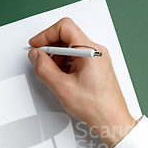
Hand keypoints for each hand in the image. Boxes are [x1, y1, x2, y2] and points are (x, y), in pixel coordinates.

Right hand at [28, 17, 136, 147]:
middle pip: (67, 37)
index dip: (46, 34)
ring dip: (57, 58)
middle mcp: (96, 52)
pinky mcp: (97, 67)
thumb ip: (44, 68)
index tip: (36, 45)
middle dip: (50, 48)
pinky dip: (66, 65)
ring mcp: (98, 59)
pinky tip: (62, 78)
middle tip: (40, 60)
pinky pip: (77, 58)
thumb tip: (35, 56)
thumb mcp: (63, 87)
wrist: (111, 120)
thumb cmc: (96, 106)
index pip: (64, 27)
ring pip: (71, 48)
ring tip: (52, 74)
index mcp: (90, 51)